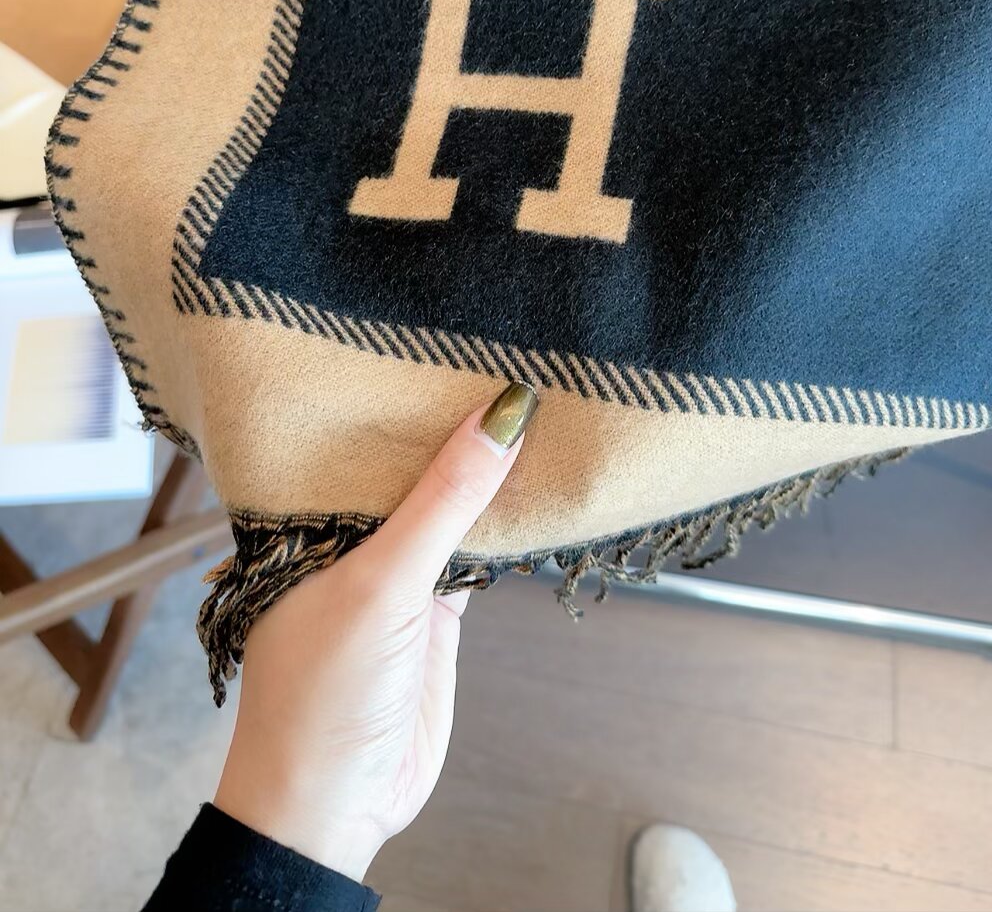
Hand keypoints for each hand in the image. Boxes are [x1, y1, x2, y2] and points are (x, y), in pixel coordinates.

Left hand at [213, 380, 538, 881]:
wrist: (336, 807)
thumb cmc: (321, 694)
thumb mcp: (381, 584)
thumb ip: (443, 501)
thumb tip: (501, 416)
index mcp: (303, 519)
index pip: (358, 436)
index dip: (402, 393)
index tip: (453, 338)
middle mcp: (346, 538)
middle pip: (408, 468)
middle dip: (452, 426)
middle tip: (505, 355)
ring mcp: (394, 575)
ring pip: (446, 508)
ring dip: (484, 475)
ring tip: (530, 404)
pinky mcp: (433, 612)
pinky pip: (472, 553)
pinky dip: (501, 527)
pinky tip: (533, 486)